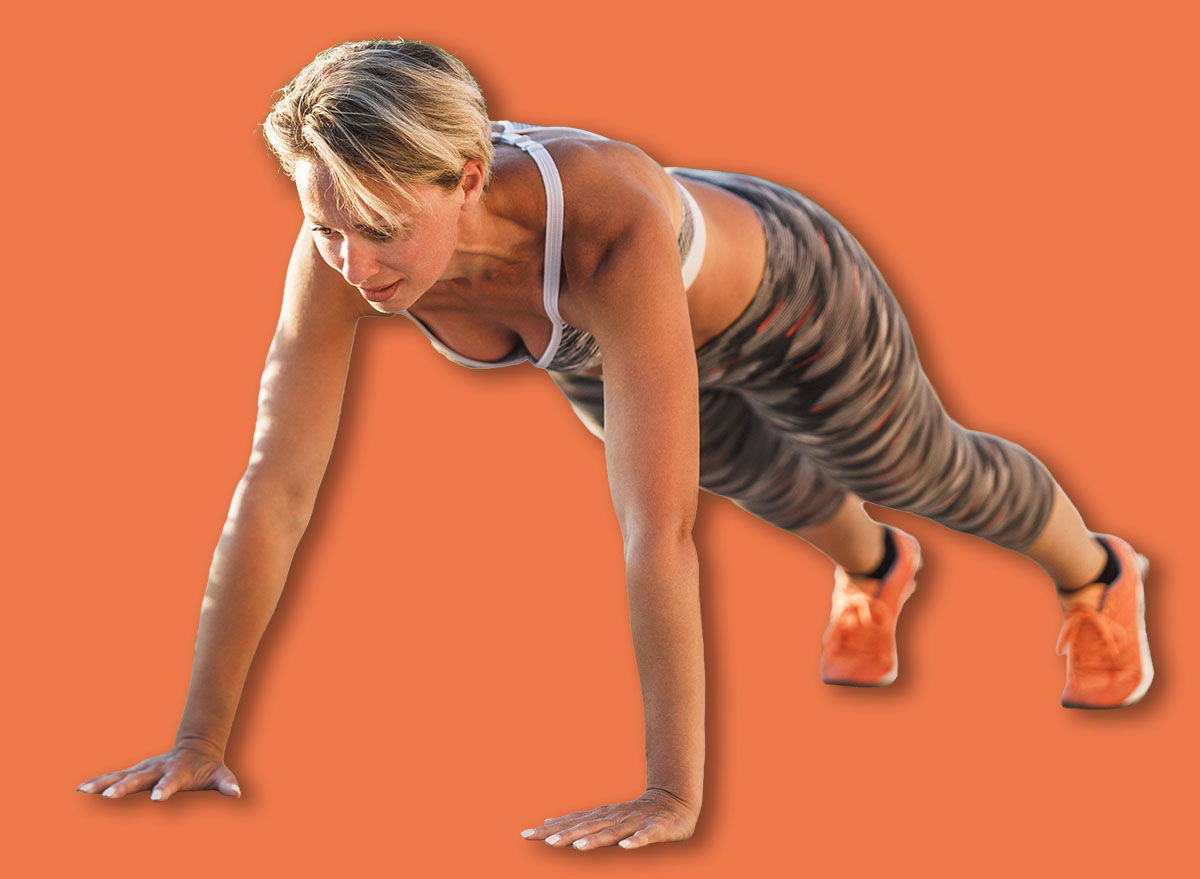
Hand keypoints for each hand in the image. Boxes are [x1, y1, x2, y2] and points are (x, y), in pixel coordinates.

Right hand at [77, 740, 240, 801]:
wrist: (197, 746)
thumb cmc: (208, 767)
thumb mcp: (219, 775)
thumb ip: (226, 783)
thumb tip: (236, 792)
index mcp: (177, 772)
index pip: (171, 782)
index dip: (165, 790)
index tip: (157, 800)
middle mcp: (158, 769)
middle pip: (140, 779)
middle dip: (124, 787)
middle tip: (108, 796)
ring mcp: (146, 769)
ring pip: (122, 775)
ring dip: (103, 783)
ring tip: (83, 790)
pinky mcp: (137, 771)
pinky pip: (115, 775)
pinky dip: (100, 780)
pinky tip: (82, 787)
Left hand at [521, 788, 698, 850]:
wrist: (675, 801)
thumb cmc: (634, 813)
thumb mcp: (603, 817)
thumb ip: (577, 822)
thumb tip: (547, 823)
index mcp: (601, 817)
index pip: (571, 823)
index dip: (550, 830)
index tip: (526, 834)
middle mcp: (614, 819)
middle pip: (587, 828)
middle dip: (567, 835)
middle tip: (545, 842)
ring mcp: (634, 823)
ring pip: (613, 834)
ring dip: (596, 840)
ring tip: (578, 847)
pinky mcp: (655, 829)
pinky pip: (645, 837)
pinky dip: (635, 842)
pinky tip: (625, 849)